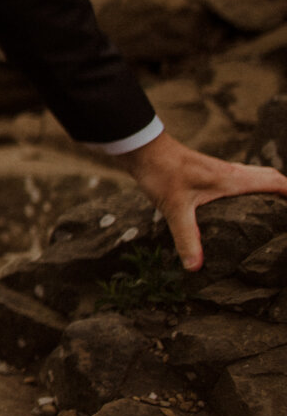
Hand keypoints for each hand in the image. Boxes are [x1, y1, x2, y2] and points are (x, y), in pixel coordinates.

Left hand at [119, 131, 286, 270]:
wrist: (141, 148)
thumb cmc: (161, 172)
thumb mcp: (174, 208)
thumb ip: (187, 238)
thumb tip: (195, 267)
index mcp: (234, 179)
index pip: (277, 182)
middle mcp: (232, 173)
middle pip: (271, 178)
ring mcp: (221, 171)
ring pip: (256, 176)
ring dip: (270, 188)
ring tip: (276, 211)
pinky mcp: (208, 173)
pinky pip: (240, 179)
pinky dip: (251, 188)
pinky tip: (241, 205)